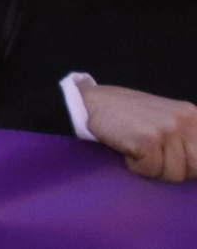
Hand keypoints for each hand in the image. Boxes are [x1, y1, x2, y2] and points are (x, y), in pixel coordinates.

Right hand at [82, 84, 196, 181]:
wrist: (91, 103)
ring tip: (138, 147)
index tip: (174, 160)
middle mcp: (185, 120)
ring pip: (173, 175)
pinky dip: (136, 166)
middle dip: (173, 169)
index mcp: (193, 116)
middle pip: (194, 170)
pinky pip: (151, 171)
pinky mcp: (147, 139)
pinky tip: (128, 147)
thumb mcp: (166, 120)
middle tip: (152, 153)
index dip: (190, 166)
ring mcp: (167, 128)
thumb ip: (187, 139)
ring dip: (152, 168)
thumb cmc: (128, 117)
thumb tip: (196, 168)